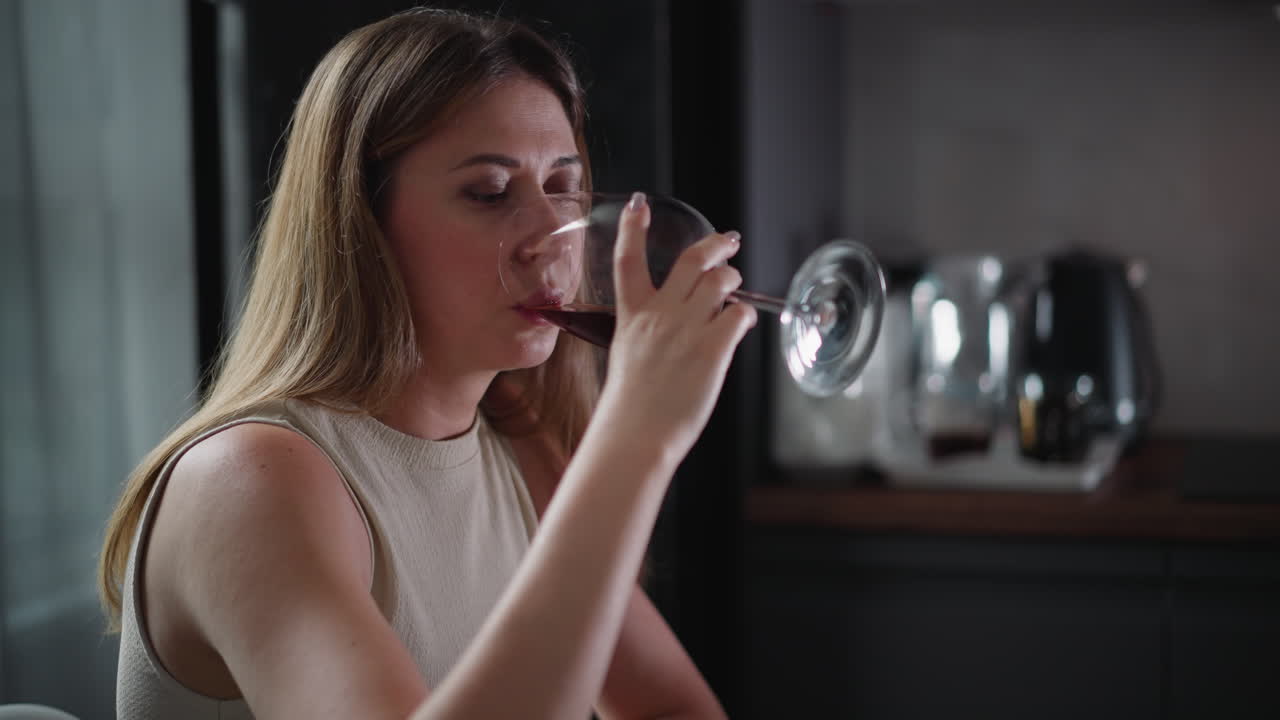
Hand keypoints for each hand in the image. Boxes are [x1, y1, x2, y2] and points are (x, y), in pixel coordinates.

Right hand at [598, 192, 756, 462]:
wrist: (636, 434)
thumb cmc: (630, 408)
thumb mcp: (629, 359)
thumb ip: (650, 335)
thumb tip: (682, 327)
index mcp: (632, 317)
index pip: (628, 260)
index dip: (633, 228)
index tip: (640, 204)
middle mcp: (660, 314)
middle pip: (690, 261)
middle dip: (714, 245)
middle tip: (728, 241)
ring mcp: (687, 329)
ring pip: (719, 281)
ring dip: (732, 278)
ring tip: (735, 287)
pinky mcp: (712, 348)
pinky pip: (738, 314)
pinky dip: (743, 315)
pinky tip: (740, 325)